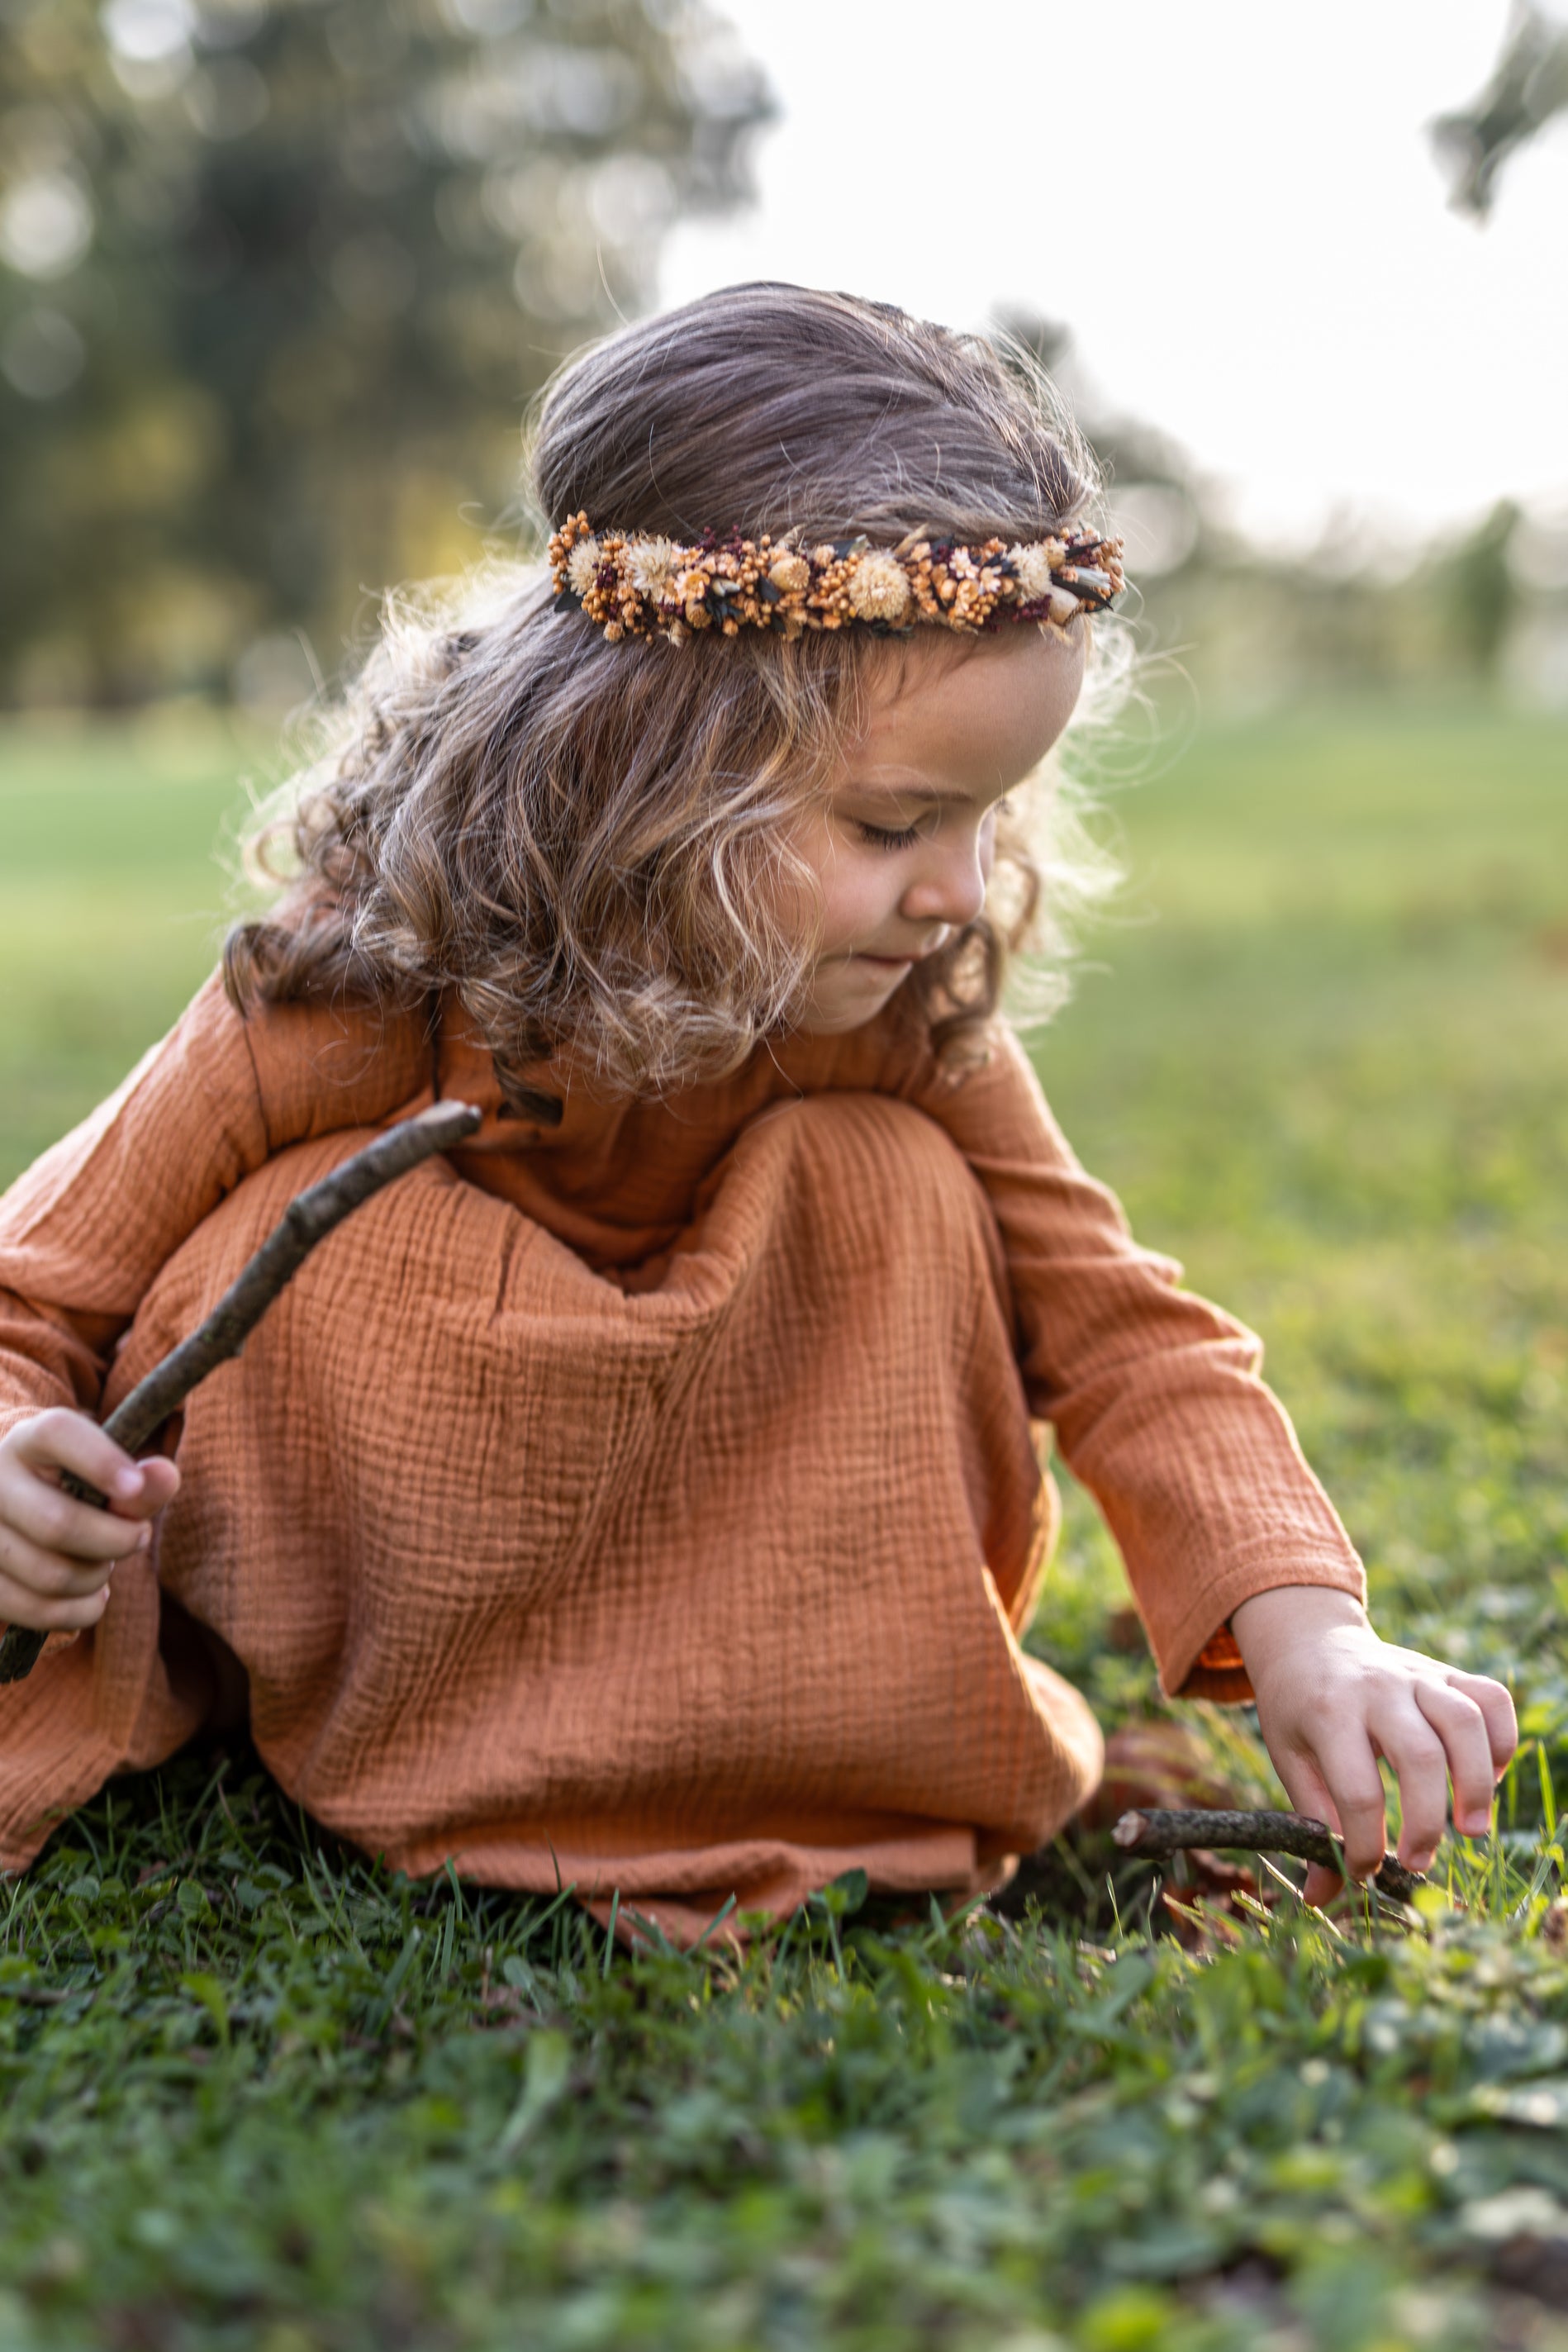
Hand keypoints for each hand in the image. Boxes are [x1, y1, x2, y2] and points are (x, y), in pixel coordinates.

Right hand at [0, 1409, 179, 1634]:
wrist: (17, 1512)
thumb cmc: (74, 1489)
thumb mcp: (105, 1476)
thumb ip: (140, 1481)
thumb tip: (166, 1477)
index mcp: (26, 1441)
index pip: (56, 1434)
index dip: (99, 1460)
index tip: (135, 1486)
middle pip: (58, 1524)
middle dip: (115, 1540)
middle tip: (139, 1536)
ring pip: (51, 1575)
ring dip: (96, 1577)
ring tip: (104, 1563)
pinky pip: (39, 1611)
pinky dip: (81, 1610)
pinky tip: (92, 1594)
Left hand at [1230, 1584, 1516, 1906]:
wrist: (1308, 1640)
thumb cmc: (1298, 1710)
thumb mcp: (1290, 1759)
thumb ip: (1311, 1823)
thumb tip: (1320, 1898)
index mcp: (1328, 1712)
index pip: (1357, 1790)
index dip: (1366, 1843)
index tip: (1364, 1871)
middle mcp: (1377, 1688)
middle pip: (1421, 1757)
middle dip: (1427, 1821)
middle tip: (1418, 1861)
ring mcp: (1417, 1675)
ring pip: (1465, 1724)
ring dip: (1477, 1783)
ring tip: (1471, 1829)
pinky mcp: (1446, 1672)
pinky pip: (1491, 1698)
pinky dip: (1502, 1740)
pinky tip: (1489, 1775)